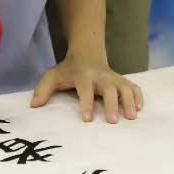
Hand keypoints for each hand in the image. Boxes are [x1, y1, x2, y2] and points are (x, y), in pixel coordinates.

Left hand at [30, 55, 144, 123]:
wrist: (87, 52)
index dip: (86, 104)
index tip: (87, 120)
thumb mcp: (53, 76)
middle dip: (111, 104)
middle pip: (109, 89)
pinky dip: (138, 95)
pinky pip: (133, 86)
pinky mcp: (122, 79)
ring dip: (129, 101)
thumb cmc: (69, 69)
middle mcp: (100, 76)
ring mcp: (113, 77)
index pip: (85, 90)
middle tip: (113, 121)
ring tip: (132, 116)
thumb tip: (33, 105)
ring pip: (124, 87)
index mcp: (83, 76)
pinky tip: (140, 108)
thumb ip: (43, 89)